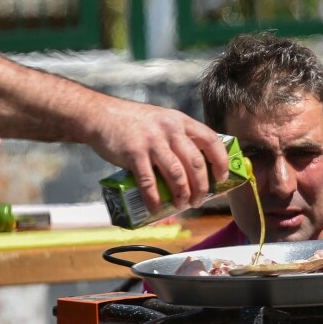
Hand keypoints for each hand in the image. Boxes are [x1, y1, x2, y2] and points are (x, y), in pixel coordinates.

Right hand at [87, 101, 229, 214]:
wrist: (101, 115)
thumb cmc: (133, 122)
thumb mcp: (161, 120)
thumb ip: (177, 137)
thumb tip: (195, 167)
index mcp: (179, 121)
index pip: (210, 140)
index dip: (220, 160)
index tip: (222, 177)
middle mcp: (169, 130)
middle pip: (195, 163)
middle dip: (201, 187)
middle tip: (199, 200)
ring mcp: (152, 141)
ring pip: (177, 174)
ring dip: (182, 194)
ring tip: (182, 204)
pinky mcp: (134, 153)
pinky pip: (149, 182)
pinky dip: (155, 199)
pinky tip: (157, 208)